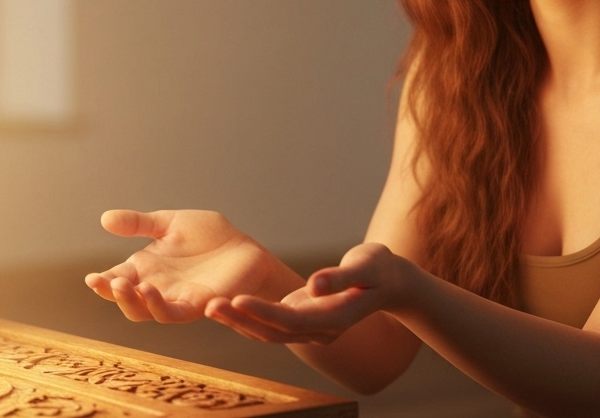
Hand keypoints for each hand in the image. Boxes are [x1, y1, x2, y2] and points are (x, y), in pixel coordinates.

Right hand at [85, 210, 292, 323]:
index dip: (102, 283)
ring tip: (132, 286)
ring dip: (136, 302)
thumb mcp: (170, 222)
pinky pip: (176, 312)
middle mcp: (157, 286)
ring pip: (148, 311)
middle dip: (115, 295)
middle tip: (111, 282)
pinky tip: (153, 292)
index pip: (117, 279)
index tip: (92, 278)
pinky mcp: (198, 304)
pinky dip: (162, 307)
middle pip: (128, 301)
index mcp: (146, 267)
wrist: (243, 245)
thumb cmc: (208, 236)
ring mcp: (176, 298)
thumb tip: (104, 219)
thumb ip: (139, 223)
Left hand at [205, 242, 415, 343]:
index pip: (292, 320)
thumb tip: (314, 285)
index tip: (237, 299)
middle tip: (210, 305)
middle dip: (241, 320)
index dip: (263, 312)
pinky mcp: (302, 320)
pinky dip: (248, 318)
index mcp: (334, 318)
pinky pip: (271, 325)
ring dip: (239, 322)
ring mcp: (310, 328)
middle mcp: (320, 330)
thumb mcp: (366, 266)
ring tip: (210, 307)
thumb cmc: (379, 269)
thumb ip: (340, 277)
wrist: (390, 283)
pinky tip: (227, 307)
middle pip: (274, 331)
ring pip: (269, 332)